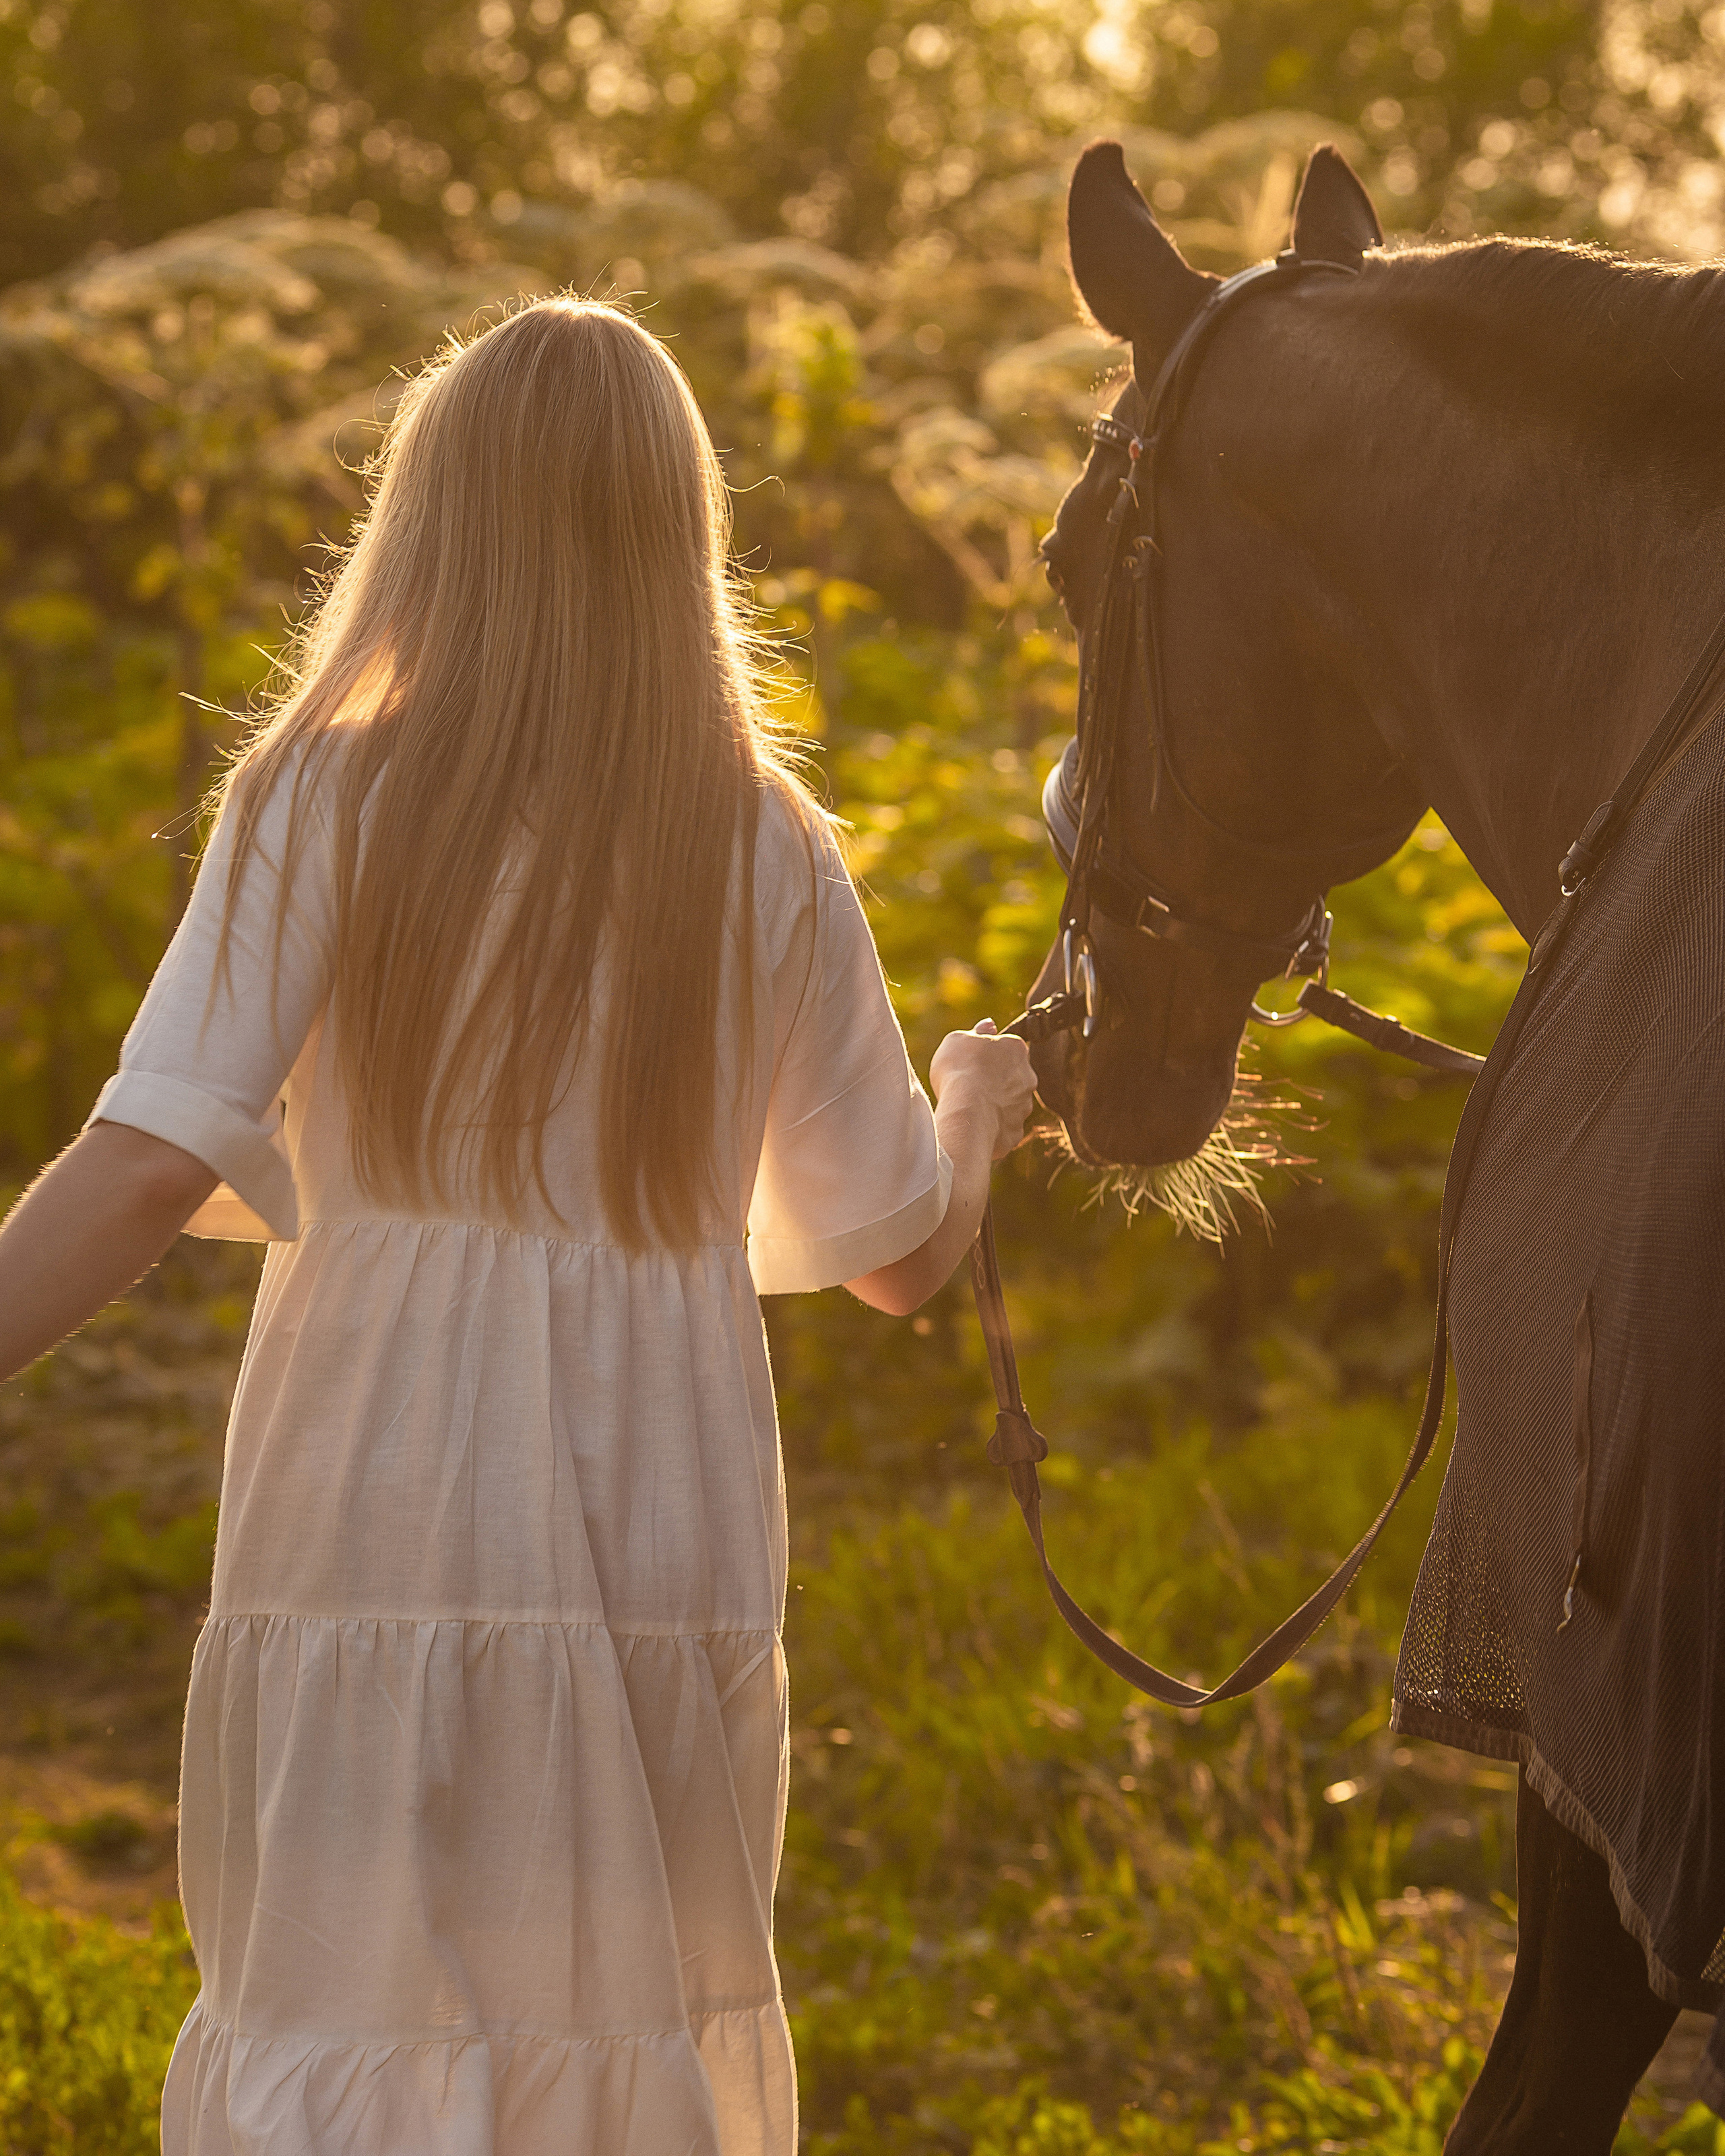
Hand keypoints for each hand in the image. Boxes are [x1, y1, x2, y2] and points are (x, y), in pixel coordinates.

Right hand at [930, 1018, 1036, 1160]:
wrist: (966, 1112)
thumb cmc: (960, 1070)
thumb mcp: (957, 1039)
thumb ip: (976, 1032)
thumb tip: (989, 1026)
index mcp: (1016, 1049)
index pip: (1008, 1048)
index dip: (988, 1055)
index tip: (973, 1062)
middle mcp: (1028, 1076)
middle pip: (1012, 1077)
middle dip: (995, 1082)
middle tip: (970, 1086)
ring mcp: (1024, 1106)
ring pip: (1010, 1104)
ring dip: (995, 1106)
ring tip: (970, 1109)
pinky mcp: (1016, 1132)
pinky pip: (1004, 1129)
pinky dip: (992, 1129)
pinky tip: (974, 1126)